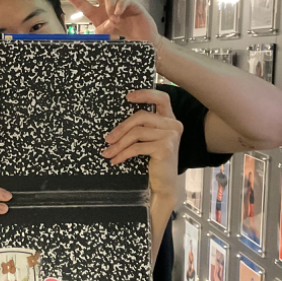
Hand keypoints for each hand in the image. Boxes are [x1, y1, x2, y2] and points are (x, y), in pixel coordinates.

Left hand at [60, 0, 159, 45]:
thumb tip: (107, 23)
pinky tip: (119, 13)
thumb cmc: (125, 38)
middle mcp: (107, 7)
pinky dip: (119, 6)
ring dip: (109, 6)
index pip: (83, 4)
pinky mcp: (132, 3)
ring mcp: (119, 4)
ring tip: (114, 19)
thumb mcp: (109, 38)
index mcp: (98, 15)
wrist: (144, 42)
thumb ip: (103, 32)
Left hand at [102, 89, 181, 203]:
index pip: (162, 98)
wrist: (164, 186)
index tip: (128, 97)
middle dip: (121, 128)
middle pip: (141, 116)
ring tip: (108, 153)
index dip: (145, 94)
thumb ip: (142, 128)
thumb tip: (116, 126)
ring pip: (136, 133)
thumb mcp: (149, 140)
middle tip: (107, 139)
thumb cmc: (155, 162)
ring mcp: (171, 136)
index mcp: (170, 120)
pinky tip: (115, 160)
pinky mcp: (165, 148)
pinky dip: (123, 153)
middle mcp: (174, 125)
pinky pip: (137, 147)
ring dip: (119, 144)